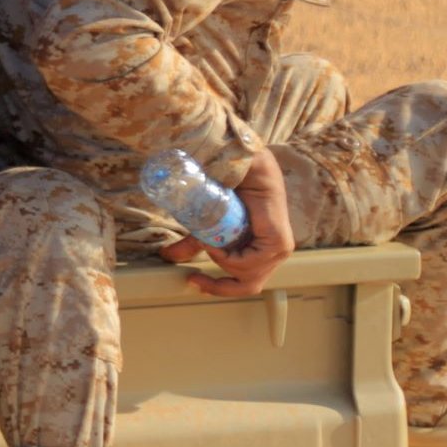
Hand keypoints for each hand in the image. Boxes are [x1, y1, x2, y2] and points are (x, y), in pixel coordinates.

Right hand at [159, 145, 294, 298]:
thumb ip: (195, 240)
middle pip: (247, 283)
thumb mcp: (208, 221)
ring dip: (222, 263)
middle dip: (219, 284)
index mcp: (262, 245)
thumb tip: (167, 257)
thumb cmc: (227, 182)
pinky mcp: (278, 242)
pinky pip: (250, 265)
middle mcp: (274, 248)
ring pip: (246, 276)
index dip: (219, 287)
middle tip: (195, 277)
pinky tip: (216, 245)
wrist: (239, 159)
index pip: (246, 278)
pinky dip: (230, 260)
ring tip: (208, 243)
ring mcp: (279, 247)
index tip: (192, 280)